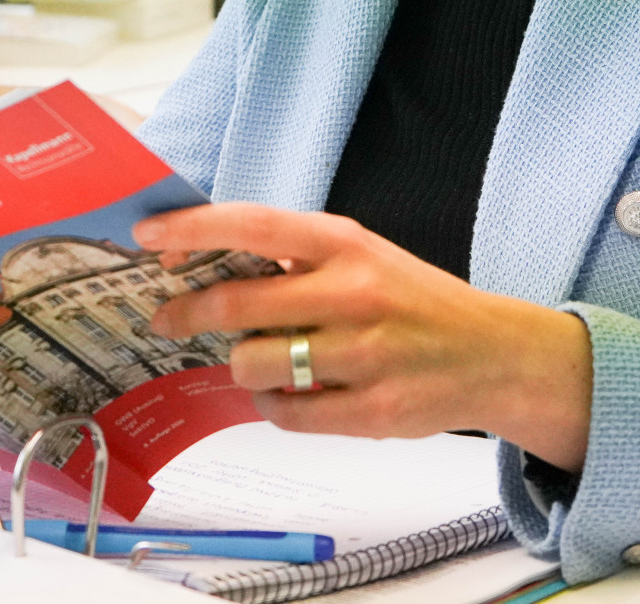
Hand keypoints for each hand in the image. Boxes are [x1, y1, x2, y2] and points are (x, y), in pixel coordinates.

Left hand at [132, 202, 591, 470]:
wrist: (491, 352)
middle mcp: (352, 293)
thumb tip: (208, 261)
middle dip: (187, 312)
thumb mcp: (363, 254)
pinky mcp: (369, 411)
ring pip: (253, 364)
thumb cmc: (413, 298)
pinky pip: (285, 413)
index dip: (193, 230)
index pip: (254, 226)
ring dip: (241, 363)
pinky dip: (274, 403)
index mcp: (346, 244)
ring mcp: (361, 354)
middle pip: (237, 305)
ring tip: (260, 357)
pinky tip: (293, 390)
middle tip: (166, 317)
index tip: (148, 237)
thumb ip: (297, 257)